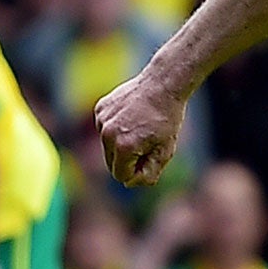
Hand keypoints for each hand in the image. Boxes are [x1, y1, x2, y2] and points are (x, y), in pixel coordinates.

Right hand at [97, 71, 186, 186]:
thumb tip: (130, 183)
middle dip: (128, 160)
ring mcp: (102, 120)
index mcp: (123, 147)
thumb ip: (149, 173)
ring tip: (141, 128)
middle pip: (111, 163)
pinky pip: (105, 129)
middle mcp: (108, 134)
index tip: (150, 158)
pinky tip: (132, 117)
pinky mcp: (100, 109)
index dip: (137, 172)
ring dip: (122, 144)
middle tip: (148, 144)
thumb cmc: (167, 119)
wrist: (162, 85)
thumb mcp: (165, 151)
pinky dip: (117, 128)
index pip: (121, 176)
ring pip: (108, 146)